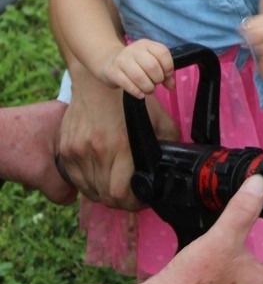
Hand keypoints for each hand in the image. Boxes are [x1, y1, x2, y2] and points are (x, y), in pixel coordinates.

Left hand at [0, 102, 76, 204]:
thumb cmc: (11, 148)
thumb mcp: (40, 173)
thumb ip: (62, 190)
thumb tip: (72, 198)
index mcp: (71, 116)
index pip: (89, 147)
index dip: (83, 169)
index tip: (72, 184)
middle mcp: (64, 115)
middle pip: (76, 151)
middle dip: (60, 172)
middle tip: (44, 179)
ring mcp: (49, 120)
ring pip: (61, 154)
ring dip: (47, 171)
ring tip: (31, 176)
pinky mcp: (37, 129)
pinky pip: (49, 151)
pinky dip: (39, 165)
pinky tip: (26, 173)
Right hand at [59, 62, 178, 207]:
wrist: (95, 80)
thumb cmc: (129, 97)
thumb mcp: (158, 116)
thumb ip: (169, 140)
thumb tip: (175, 162)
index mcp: (119, 144)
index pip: (119, 193)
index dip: (132, 203)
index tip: (142, 199)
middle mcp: (94, 150)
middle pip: (105, 196)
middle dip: (121, 201)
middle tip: (132, 194)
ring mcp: (76, 150)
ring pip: (90, 191)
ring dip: (104, 193)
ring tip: (117, 185)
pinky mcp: (66, 149)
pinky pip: (76, 179)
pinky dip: (88, 184)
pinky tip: (100, 177)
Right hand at [99, 39, 174, 97]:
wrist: (108, 61)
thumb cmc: (134, 63)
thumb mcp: (149, 62)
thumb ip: (164, 73)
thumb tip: (172, 86)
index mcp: (146, 44)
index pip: (163, 53)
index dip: (168, 67)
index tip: (166, 75)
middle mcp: (134, 49)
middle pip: (152, 66)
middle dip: (158, 79)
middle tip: (155, 83)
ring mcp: (122, 60)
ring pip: (140, 77)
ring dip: (148, 88)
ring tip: (148, 90)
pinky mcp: (113, 72)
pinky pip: (128, 84)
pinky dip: (137, 92)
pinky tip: (140, 93)